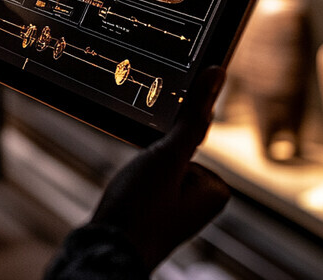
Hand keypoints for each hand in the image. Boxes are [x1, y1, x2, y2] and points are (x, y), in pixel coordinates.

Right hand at [89, 66, 229, 271]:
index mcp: (215, 191)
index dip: (170, 143)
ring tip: (133, 190)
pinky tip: (126, 196)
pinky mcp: (154, 213)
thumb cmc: (141, 211)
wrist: (106, 249)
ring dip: (141, 169)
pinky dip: (134, 181)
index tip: (156, 164)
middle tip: (143, 180)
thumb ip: (193, 116)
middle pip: (174, 150)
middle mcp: (200, 202)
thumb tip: (216, 74)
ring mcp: (177, 210)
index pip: (193, 138)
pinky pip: (146, 181)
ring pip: (157, 165)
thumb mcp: (168, 155)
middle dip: (154, 157)